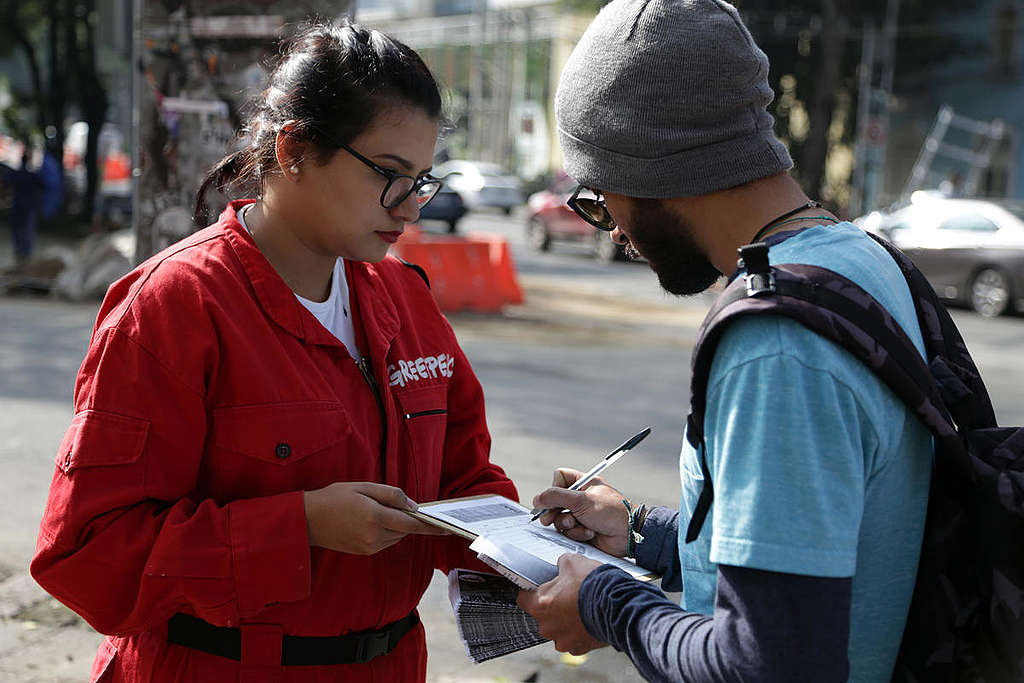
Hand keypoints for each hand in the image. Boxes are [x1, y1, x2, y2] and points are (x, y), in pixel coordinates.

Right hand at [303, 482, 448, 553]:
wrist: (308, 521)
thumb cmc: (334, 498)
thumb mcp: (363, 487)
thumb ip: (390, 495)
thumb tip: (412, 505)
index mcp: (375, 517)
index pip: (411, 524)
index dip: (430, 526)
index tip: (445, 528)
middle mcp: (374, 535)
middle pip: (405, 530)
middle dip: (406, 519)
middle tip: (393, 504)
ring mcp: (369, 546)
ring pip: (396, 536)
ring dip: (395, 525)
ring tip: (374, 510)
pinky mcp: (365, 552)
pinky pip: (385, 541)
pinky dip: (385, 531)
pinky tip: (369, 520)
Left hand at [517, 554, 606, 654]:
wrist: (618, 605)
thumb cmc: (593, 584)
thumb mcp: (572, 561)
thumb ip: (561, 564)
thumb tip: (562, 565)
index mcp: (540, 604)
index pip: (523, 598)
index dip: (531, 591)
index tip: (539, 587)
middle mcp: (547, 626)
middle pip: (542, 615)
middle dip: (553, 606)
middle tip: (568, 594)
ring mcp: (563, 640)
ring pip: (559, 629)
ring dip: (567, 620)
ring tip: (582, 607)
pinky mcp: (579, 648)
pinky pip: (574, 639)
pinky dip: (580, 631)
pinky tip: (590, 619)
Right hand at [532, 468, 629, 556]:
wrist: (628, 535)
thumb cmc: (612, 512)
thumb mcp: (582, 500)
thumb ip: (556, 497)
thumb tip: (538, 498)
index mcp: (584, 483)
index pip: (560, 478)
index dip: (554, 487)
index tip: (554, 497)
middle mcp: (581, 498)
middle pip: (555, 501)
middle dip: (554, 511)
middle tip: (551, 518)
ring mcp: (581, 514)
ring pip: (559, 518)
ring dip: (568, 524)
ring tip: (578, 524)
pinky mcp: (582, 529)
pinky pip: (568, 531)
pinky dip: (577, 533)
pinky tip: (589, 532)